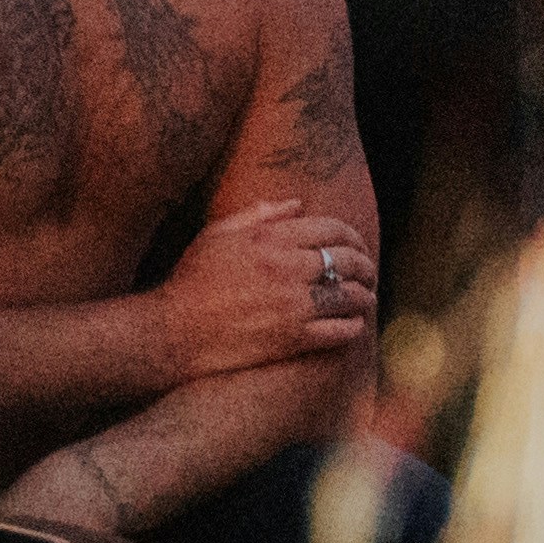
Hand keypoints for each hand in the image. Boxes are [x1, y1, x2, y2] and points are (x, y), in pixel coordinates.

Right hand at [160, 196, 380, 370]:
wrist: (174, 331)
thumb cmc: (192, 280)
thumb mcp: (218, 234)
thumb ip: (259, 215)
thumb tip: (297, 203)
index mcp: (270, 239)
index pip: (329, 229)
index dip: (351, 235)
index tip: (357, 244)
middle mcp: (285, 268)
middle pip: (346, 260)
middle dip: (365, 264)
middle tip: (369, 271)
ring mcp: (291, 305)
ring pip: (348, 295)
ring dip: (364, 295)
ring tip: (367, 297)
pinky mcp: (291, 338)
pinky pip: (338, 330)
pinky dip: (352, 325)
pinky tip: (354, 324)